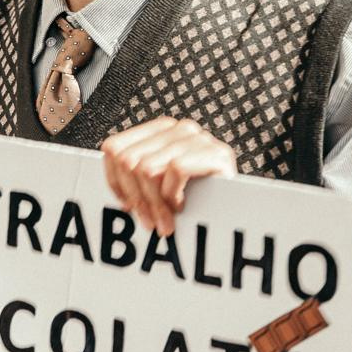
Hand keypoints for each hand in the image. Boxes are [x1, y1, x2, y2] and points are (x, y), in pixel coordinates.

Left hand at [100, 118, 234, 237]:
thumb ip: (137, 178)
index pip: (114, 148)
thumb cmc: (199, 198)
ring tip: (165, 223)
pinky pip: (174, 170)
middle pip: (128, 160)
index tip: (127, 207)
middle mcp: (176, 128)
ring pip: (147, 168)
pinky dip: (173, 194)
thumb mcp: (162, 185)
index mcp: (159, 130)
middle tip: (148, 223)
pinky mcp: (214, 153)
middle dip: (136, 198)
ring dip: (155, 204)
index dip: (115, 182)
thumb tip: (107, 197)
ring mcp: (196, 137)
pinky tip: (182, 206)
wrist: (244, 206)